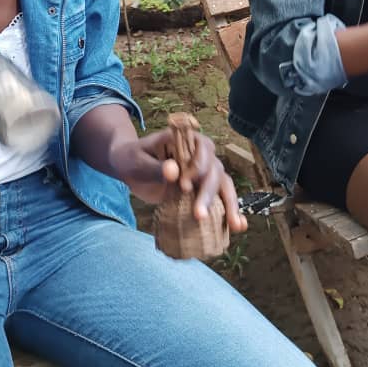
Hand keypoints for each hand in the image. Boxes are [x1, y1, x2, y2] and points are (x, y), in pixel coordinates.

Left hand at [110, 129, 247, 232]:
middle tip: (198, 215)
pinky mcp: (201, 190)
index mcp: (186, 140)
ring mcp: (204, 173)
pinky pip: (220, 198)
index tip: (183, 185)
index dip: (197, 167)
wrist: (130, 167)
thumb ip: (155, 166)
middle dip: (209, 194)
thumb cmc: (132, 159)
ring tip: (234, 226)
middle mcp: (201, 155)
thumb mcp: (137, 161)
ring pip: (223, 185)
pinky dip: (230, 211)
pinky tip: (238, 226)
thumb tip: (173, 170)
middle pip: (214, 171)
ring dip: (229, 205)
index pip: (202, 149)